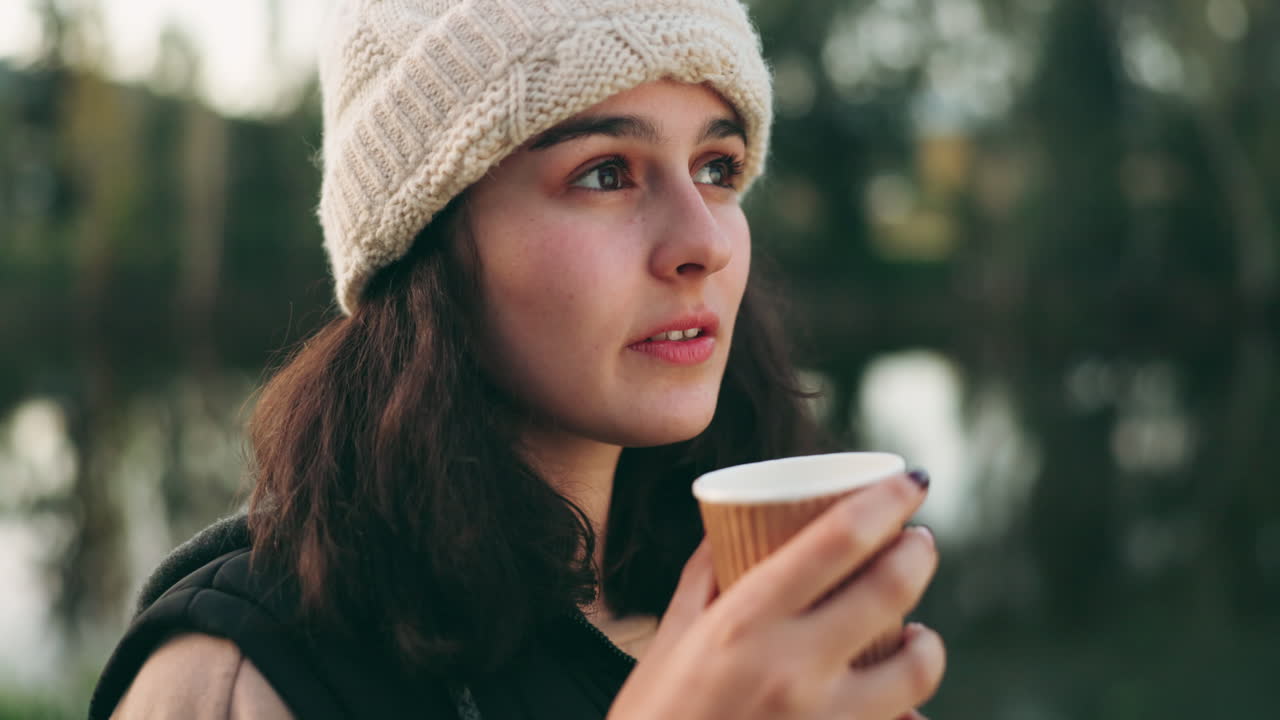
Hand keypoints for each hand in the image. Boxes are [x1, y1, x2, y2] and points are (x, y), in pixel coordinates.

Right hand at [608, 472, 943, 719]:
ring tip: (917, 630)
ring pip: (916, 667)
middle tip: (917, 542)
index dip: (886, 500)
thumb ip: (705, 578)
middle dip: (918, 553)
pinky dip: (907, 710)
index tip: (908, 482)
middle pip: (891, 589)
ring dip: (927, 641)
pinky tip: (898, 702)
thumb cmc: (653, 719)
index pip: (838, 540)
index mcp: (744, 623)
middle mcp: (792, 668)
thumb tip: (730, 525)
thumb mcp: (671, 639)